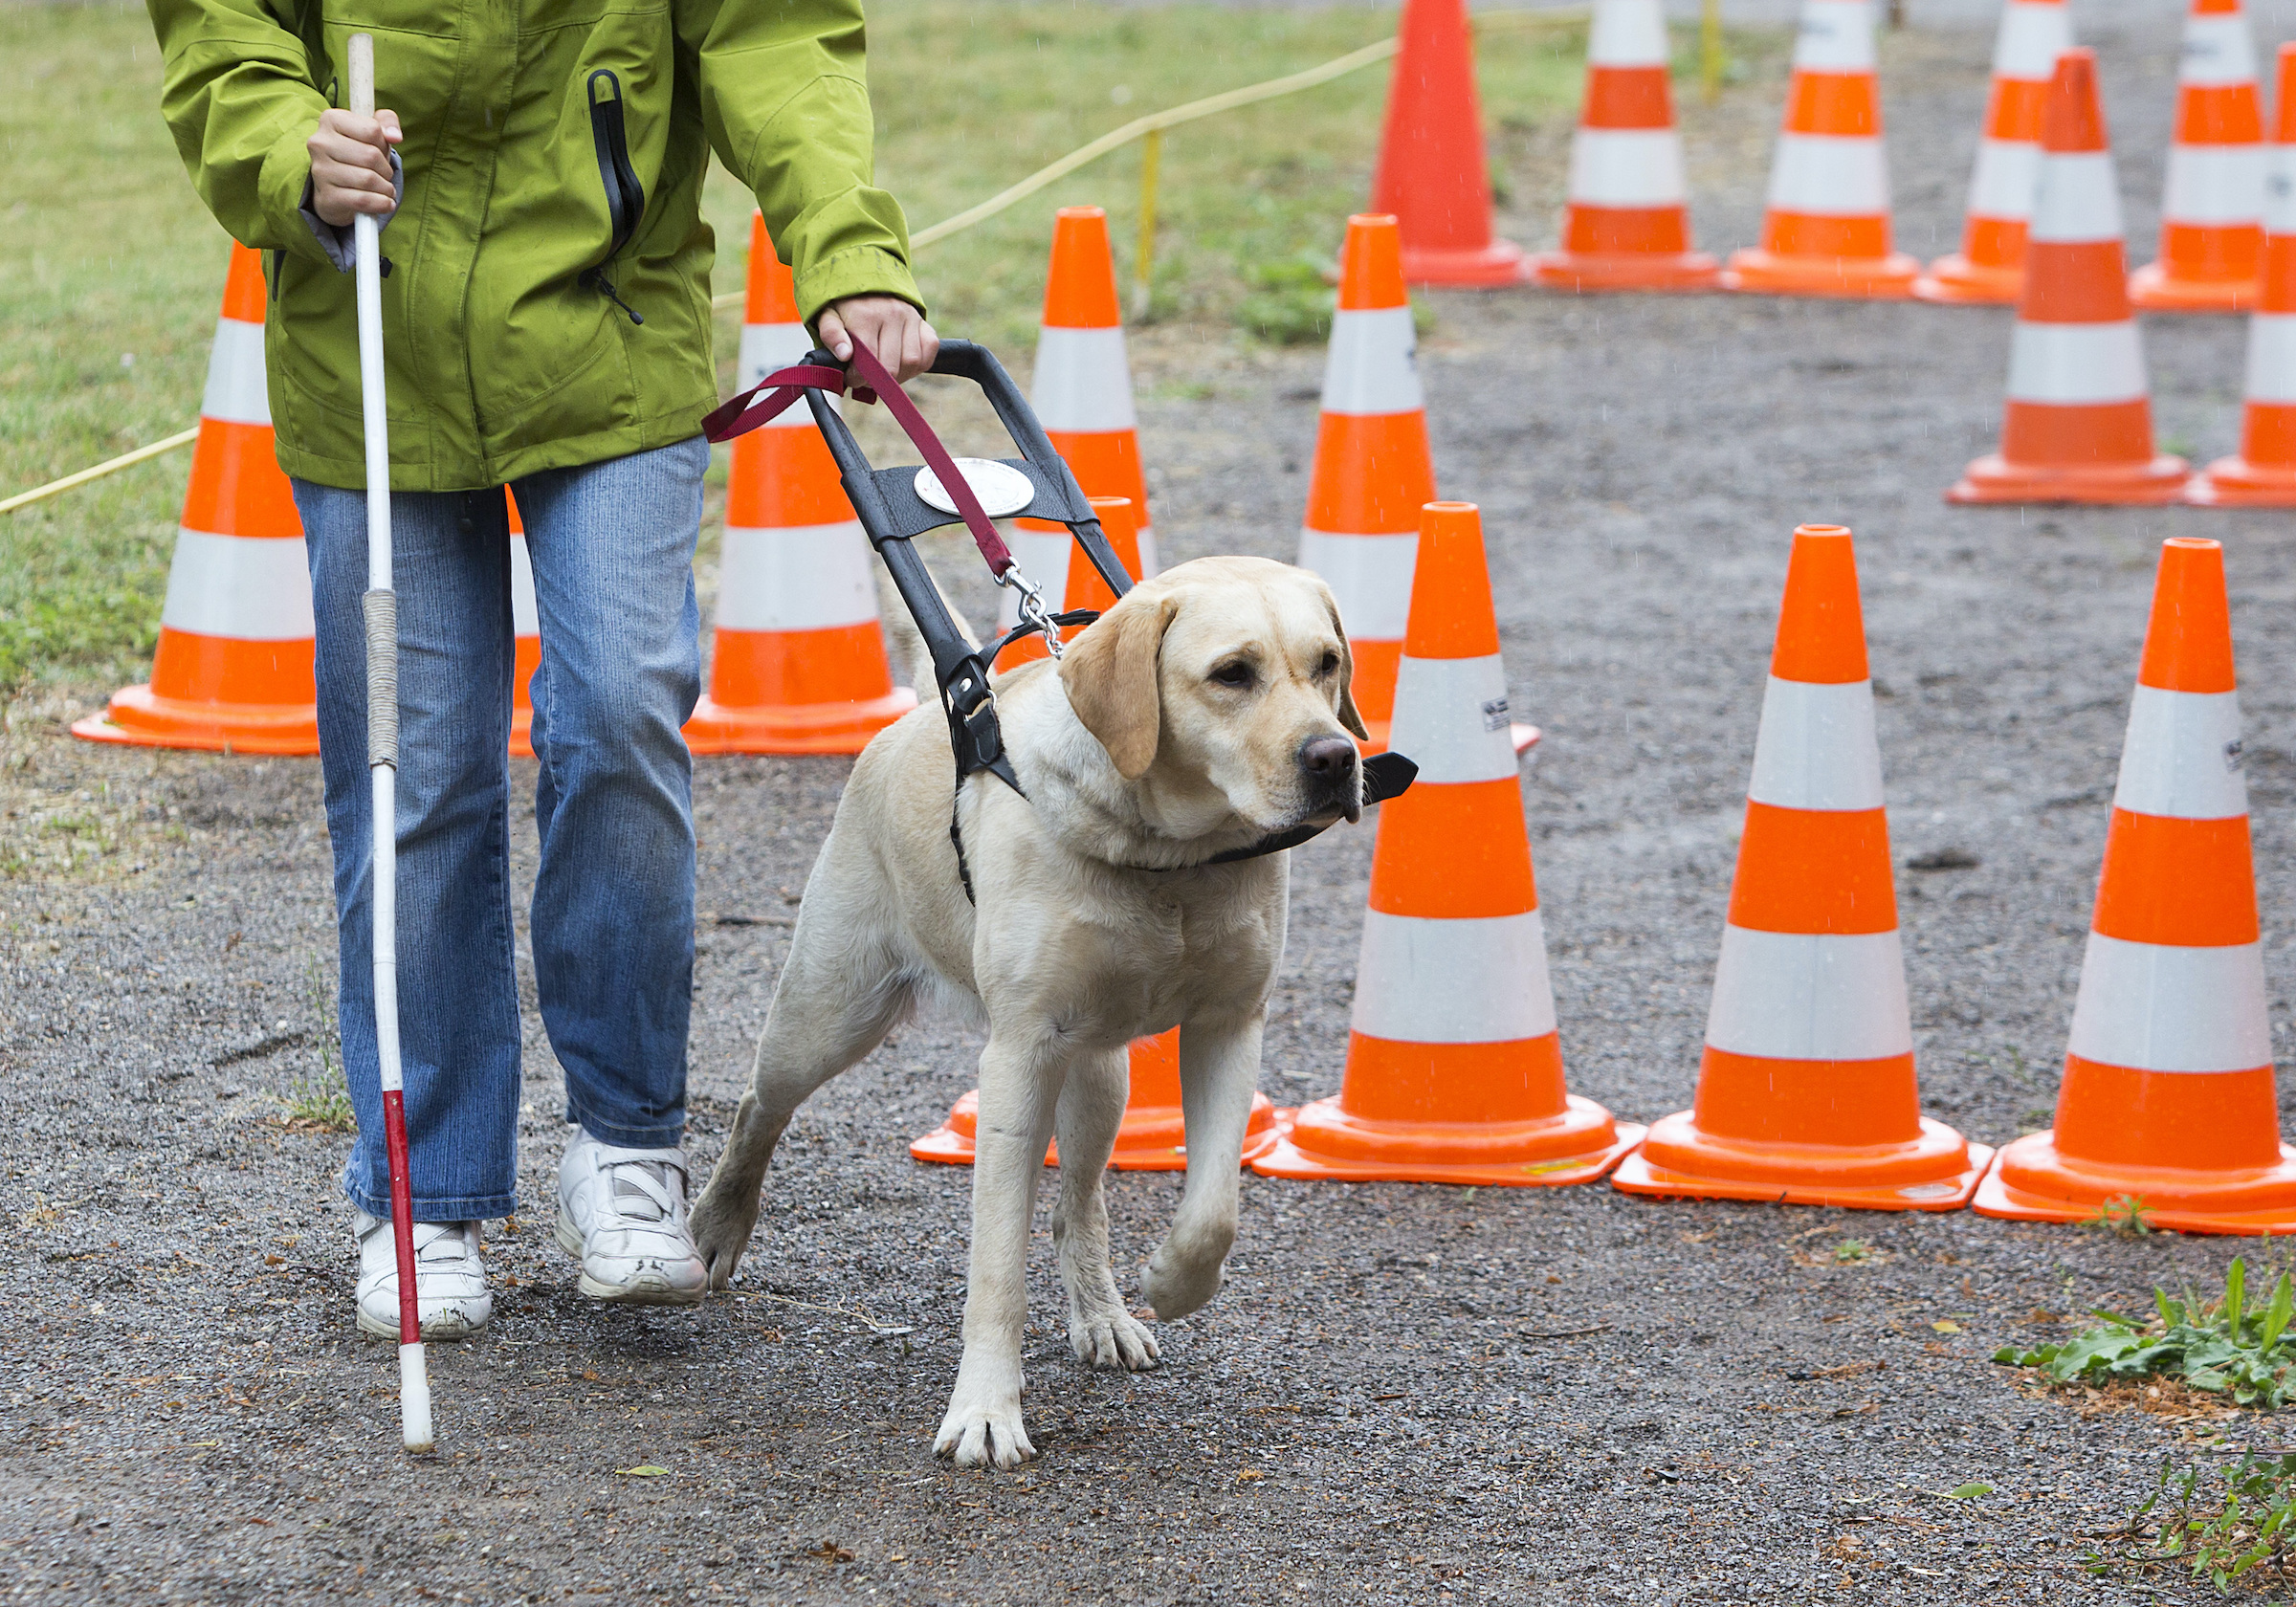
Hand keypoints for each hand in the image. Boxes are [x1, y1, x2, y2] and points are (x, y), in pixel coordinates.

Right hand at [308, 107, 402, 227]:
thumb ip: (387, 121)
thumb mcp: (373, 131)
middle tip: (385, 174)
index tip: (379, 150)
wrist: (336, 186)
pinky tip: (385, 202)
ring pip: (368, 179)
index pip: (372, 130)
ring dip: (386, 188)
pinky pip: (363, 200)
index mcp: (330, 119)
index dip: (384, 143)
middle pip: (371, 155)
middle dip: (386, 168)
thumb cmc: (358, 153)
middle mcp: (320, 143)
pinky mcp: (326, 196)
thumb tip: (395, 136)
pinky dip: (382, 203)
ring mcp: (320, 170)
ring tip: (385, 188)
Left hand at [818, 295, 938, 385]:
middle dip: (877, 381)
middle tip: (865, 378)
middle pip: (891, 367)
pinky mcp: (924, 322)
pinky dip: (919, 364)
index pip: (869, 361)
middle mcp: (893, 314)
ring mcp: (911, 317)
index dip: (858, 378)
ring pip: (912, 362)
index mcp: (866, 316)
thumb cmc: (844, 306)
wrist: (865, 282)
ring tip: (883, 372)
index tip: (851, 378)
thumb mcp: (828, 317)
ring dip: (898, 376)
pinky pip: (929, 351)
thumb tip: (845, 355)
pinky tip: (902, 365)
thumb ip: (831, 335)